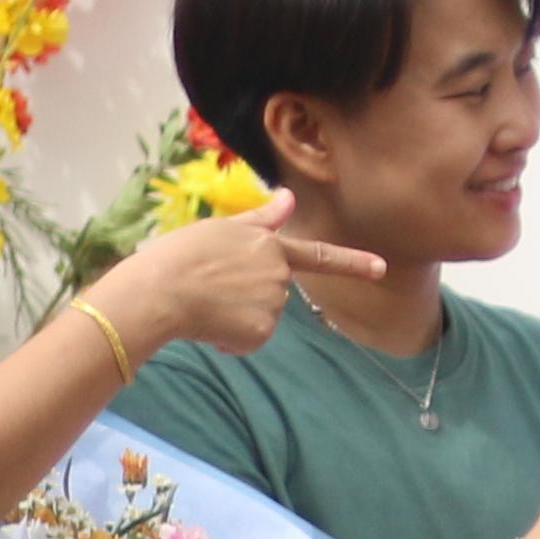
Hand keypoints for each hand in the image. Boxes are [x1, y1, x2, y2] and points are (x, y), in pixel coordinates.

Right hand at [89, 187, 389, 361]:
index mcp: (269, 245)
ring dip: (234, 315)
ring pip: (259, 316)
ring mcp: (273, 304)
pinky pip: (247, 340)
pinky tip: (206, 323)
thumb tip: (288, 197)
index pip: (319, 255)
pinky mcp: (261, 332)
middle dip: (245, 293)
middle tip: (207, 285)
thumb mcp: (220, 228)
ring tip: (203, 301)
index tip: (381, 268)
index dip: (353, 262)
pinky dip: (228, 337)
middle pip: (272, 291)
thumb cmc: (178, 256)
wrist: (158, 292)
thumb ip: (260, 220)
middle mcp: (278, 274)